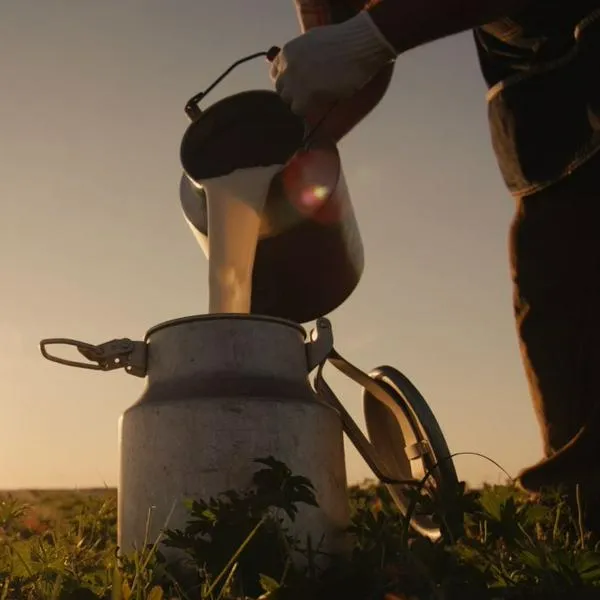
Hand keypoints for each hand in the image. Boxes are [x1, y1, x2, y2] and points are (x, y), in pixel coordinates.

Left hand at [270, 11, 395, 116]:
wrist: (358, 45)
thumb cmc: (343, 41)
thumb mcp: (313, 41)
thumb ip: (301, 55)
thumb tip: (301, 67)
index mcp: (288, 52)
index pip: (275, 74)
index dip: (287, 82)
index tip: (298, 86)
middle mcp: (287, 66)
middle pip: (281, 90)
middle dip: (294, 93)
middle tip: (310, 94)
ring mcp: (295, 81)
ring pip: (288, 101)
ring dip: (300, 102)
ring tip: (317, 99)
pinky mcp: (305, 94)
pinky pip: (298, 110)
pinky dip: (307, 110)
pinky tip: (320, 104)